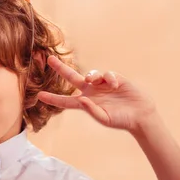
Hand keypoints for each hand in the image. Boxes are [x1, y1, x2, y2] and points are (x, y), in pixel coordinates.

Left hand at [37, 56, 156, 133]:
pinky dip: (109, 78)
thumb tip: (80, 99)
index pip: (65, 101)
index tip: (39, 96)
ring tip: (93, 80)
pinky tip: (115, 85)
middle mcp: (91, 92)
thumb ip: (91, 110)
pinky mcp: (114, 79)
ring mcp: (102, 84)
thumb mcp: (104, 118)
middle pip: (72, 77)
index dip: (53, 98)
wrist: (140, 115)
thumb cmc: (121, 120)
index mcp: (85, 103)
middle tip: (50, 59)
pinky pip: (107, 74)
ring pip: (90, 73)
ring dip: (90, 75)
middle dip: (61, 68)